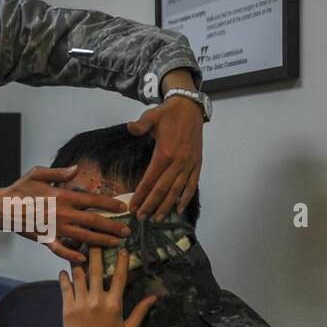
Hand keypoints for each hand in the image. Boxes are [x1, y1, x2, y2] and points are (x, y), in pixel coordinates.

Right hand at [0, 166, 130, 264]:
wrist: (1, 207)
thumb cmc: (19, 189)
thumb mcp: (38, 173)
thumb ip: (60, 173)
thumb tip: (76, 169)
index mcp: (63, 196)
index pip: (94, 200)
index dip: (111, 204)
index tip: (123, 207)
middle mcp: (63, 214)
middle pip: (94, 221)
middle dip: (113, 227)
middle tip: (127, 232)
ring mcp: (55, 228)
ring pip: (84, 237)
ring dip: (101, 241)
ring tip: (115, 244)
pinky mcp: (45, 239)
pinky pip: (62, 251)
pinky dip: (73, 256)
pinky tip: (84, 259)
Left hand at [59, 246, 158, 326]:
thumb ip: (140, 311)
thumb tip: (154, 297)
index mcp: (115, 304)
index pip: (119, 276)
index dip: (120, 260)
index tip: (121, 247)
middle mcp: (98, 300)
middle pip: (96, 269)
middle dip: (95, 251)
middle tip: (93, 238)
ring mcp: (81, 304)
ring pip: (78, 275)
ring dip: (77, 260)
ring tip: (76, 249)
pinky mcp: (67, 309)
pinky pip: (65, 288)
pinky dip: (64, 277)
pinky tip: (64, 271)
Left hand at [125, 70, 203, 219]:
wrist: (190, 108)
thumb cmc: (168, 113)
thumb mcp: (151, 116)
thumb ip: (140, 125)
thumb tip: (129, 127)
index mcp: (164, 153)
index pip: (150, 179)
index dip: (141, 195)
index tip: (133, 207)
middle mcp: (178, 162)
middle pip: (162, 189)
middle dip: (151, 205)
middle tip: (141, 218)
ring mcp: (189, 164)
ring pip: (177, 190)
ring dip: (167, 206)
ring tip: (158, 218)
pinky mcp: (197, 163)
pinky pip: (192, 184)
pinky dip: (186, 197)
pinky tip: (179, 208)